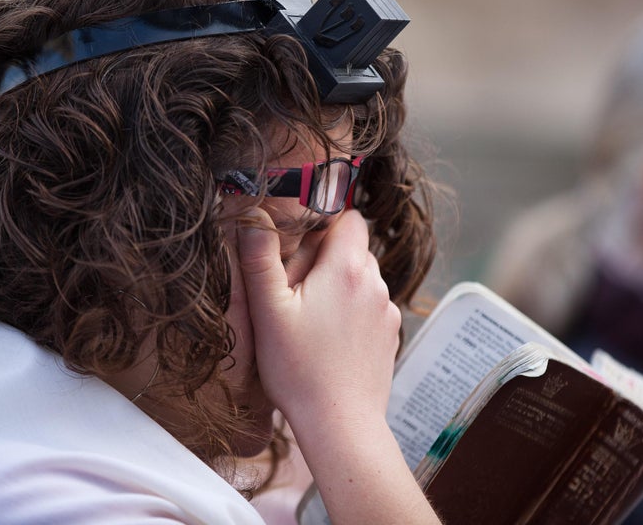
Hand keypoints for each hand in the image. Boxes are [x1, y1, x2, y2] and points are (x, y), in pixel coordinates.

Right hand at [234, 208, 401, 425]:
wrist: (339, 424)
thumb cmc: (299, 370)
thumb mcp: (268, 311)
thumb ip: (260, 259)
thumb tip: (253, 218)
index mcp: (346, 269)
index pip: (350, 218)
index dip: (324, 222)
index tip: (299, 244)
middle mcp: (375, 284)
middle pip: (353, 248)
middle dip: (326, 257)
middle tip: (295, 289)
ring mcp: (387, 311)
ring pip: (362, 279)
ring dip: (338, 286)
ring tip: (310, 319)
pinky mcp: (389, 335)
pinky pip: (370, 307)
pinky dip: (351, 312)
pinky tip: (328, 340)